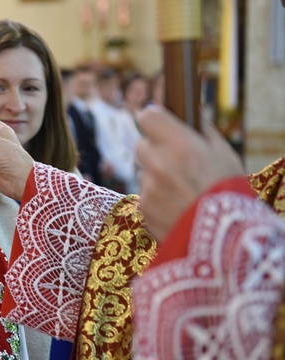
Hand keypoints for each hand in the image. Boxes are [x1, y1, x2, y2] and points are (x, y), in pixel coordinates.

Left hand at [136, 106, 243, 241]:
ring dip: (156, 177)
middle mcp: (158, 164)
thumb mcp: (225, 154)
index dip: (155, 119)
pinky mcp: (142, 210)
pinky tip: (176, 207)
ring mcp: (148, 188)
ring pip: (144, 173)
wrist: (223, 240)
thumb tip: (191, 109)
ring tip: (183, 192)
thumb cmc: (228, 192)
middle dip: (156, 150)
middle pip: (141, 145)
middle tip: (177, 162)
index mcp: (180, 145)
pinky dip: (156, 199)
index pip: (148, 117)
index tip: (161, 124)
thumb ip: (203, 129)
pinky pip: (144, 196)